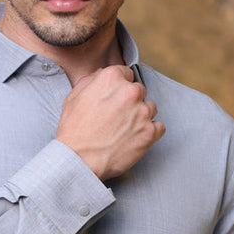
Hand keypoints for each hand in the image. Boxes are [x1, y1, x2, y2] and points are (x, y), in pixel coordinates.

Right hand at [56, 65, 164, 180]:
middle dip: (130, 101)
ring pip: (150, 108)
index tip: (115, 98)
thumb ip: (91, 80)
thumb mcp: (73, 97)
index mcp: (111, 78)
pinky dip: (150, 132)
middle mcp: (130, 92)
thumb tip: (101, 73)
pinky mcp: (150, 132)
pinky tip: (136, 138)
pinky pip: (159, 127)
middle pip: (139, 90)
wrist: (78, 160)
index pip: (126, 73)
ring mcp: (142, 112)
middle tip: (118, 117)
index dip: (120, 87)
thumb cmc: (73, 130)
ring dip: (141, 116)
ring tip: (125, 129)